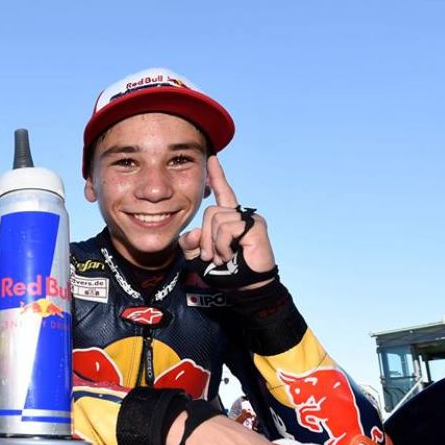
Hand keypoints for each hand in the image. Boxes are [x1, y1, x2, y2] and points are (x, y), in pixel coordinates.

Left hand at [179, 157, 275, 288]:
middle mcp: (239, 215)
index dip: (216, 176)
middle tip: (213, 256)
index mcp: (228, 219)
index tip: (211, 157)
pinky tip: (231, 255)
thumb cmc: (224, 273)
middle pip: (210, 212)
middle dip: (205, 238)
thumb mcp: (198, 257)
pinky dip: (223, 245)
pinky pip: (227, 229)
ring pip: (216, 221)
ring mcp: (249, 219)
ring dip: (214, 244)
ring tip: (223, 257)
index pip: (221, 192)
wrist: (244, 287)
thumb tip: (192, 233)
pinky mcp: (255, 226)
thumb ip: (189, 244)